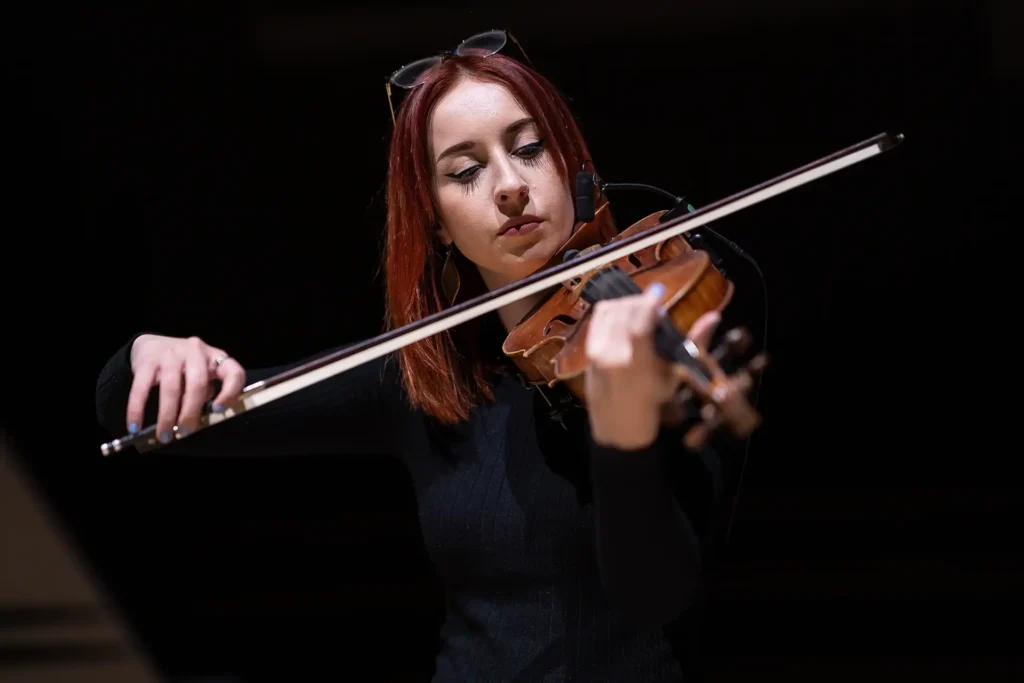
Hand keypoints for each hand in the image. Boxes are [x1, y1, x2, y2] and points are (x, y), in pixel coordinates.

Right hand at [127, 334, 245, 440]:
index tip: (218, 411)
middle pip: (197, 384)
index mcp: (216, 358)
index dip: (230, 393)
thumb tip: (197, 423)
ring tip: (164, 435)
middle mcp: (196, 352)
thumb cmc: (184, 367)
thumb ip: (205, 393)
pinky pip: (142, 388)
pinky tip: (136, 425)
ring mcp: (171, 354)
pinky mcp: (148, 360)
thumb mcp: (202, 375)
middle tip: (185, 432)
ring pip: (171, 388)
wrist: (153, 344)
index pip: (234, 373)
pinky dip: (137, 409)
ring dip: (167, 416)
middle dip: (191, 413)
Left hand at [584, 283, 720, 450]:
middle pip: (624, 310)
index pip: (639, 321)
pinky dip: (612, 311)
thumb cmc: (651, 404)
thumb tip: (713, 316)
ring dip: (626, 304)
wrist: (617, 426)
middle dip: (640, 302)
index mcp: (636, 364)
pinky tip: (624, 318)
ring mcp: (595, 352)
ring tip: (640, 312)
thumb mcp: (674, 376)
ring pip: (608, 310)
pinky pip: (597, 318)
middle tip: (654, 308)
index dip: (649, 301)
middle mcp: (611, 355)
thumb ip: (693, 343)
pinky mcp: (587, 351)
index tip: (659, 291)